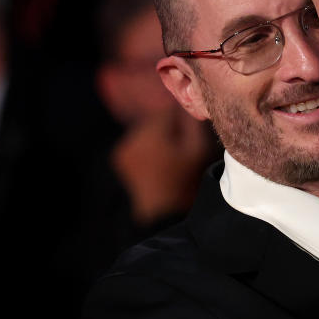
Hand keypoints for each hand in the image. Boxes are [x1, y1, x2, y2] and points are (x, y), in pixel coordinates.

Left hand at [112, 107, 211, 225]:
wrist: (164, 212)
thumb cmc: (185, 180)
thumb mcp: (197, 150)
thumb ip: (192, 123)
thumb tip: (188, 106)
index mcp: (151, 132)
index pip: (167, 109)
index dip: (181, 116)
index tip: (190, 126)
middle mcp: (133, 136)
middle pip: (155, 119)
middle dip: (168, 125)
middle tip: (181, 140)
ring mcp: (123, 147)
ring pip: (145, 130)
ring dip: (157, 134)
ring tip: (170, 151)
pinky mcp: (120, 157)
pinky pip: (136, 141)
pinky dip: (147, 145)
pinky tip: (158, 158)